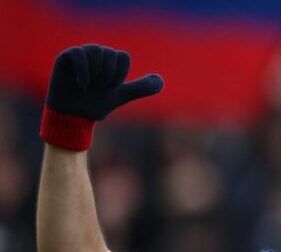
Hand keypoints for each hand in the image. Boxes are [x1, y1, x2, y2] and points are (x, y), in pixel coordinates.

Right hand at [46, 44, 162, 120]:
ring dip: (96, 75)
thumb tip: (161, 81)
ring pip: (96, 52)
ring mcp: (81, 53)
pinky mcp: (67, 56)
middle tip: (98, 88)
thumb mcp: (121, 95)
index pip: (123, 56)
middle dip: (108, 76)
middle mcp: (97, 53)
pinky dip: (84, 72)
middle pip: (111, 53)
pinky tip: (81, 85)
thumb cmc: (96, 104)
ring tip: (88, 87)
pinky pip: (80, 54)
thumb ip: (140, 87)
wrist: (73, 116)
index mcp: (110, 60)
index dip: (120, 74)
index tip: (112, 87)